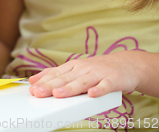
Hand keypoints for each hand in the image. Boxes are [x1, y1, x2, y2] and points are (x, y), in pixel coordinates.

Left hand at [28, 51, 143, 97]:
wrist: (126, 64)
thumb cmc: (96, 70)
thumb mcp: (74, 70)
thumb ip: (55, 75)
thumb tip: (33, 80)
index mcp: (73, 66)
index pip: (55, 74)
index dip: (43, 81)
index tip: (32, 88)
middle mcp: (83, 68)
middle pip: (65, 78)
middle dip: (51, 86)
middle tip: (39, 93)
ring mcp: (98, 73)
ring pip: (82, 82)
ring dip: (70, 88)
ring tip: (58, 94)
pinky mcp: (113, 79)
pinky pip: (105, 86)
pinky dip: (99, 90)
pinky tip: (92, 95)